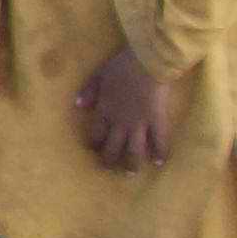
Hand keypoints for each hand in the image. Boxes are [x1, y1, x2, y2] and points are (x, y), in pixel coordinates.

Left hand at [77, 48, 178, 172]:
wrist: (146, 63)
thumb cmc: (121, 67)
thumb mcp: (98, 76)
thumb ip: (88, 92)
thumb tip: (78, 106)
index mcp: (104, 111)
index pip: (96, 134)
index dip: (94, 144)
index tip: (93, 150)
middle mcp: (120, 122)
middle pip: (113, 147)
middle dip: (110, 160)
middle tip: (109, 168)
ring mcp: (140, 123)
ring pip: (134, 150)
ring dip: (132, 164)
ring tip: (130, 173)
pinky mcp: (157, 120)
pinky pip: (160, 141)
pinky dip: (160, 153)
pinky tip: (159, 163)